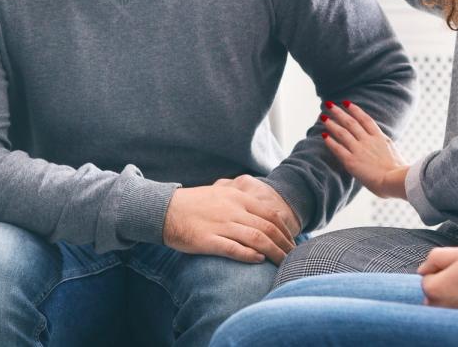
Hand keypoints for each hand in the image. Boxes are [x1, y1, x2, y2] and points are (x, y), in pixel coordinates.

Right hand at [163, 182, 295, 264]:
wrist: (163, 210)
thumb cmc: (193, 204)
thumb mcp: (219, 193)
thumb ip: (241, 199)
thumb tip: (262, 211)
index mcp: (236, 197)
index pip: (271, 214)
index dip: (286, 230)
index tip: (291, 241)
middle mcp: (232, 210)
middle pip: (268, 228)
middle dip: (285, 244)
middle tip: (293, 256)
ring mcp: (220, 225)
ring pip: (257, 239)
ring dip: (274, 252)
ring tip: (283, 263)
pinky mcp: (208, 240)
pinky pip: (235, 249)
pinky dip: (250, 255)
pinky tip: (259, 260)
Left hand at [320, 101, 408, 198]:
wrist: (397, 182)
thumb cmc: (399, 173)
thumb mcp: (393, 152)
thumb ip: (384, 144)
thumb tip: (381, 141)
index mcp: (380, 138)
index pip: (365, 119)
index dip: (355, 110)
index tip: (346, 103)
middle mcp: (368, 141)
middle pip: (351, 122)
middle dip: (339, 112)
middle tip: (328, 104)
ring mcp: (359, 150)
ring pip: (342, 133)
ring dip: (331, 124)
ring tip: (323, 117)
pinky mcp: (351, 161)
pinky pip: (337, 149)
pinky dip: (330, 141)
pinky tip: (323, 135)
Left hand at [419, 246, 457, 315]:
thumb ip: (436, 257)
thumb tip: (422, 268)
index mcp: (433, 289)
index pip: (428, 274)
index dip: (445, 266)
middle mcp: (438, 307)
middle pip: (436, 288)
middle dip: (448, 280)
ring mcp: (452, 316)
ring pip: (447, 298)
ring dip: (457, 290)